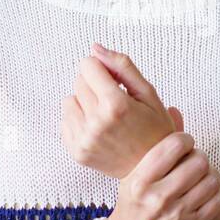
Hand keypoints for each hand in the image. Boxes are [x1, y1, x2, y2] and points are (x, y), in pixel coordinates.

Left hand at [61, 42, 182, 178]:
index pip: (88, 65)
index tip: (115, 82)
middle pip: (78, 81)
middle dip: (94, 85)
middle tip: (113, 101)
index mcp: (116, 105)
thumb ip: (122, 66)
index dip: (103, 69)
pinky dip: (79, 121)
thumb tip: (95, 48)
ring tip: (105, 116)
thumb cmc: (155, 130)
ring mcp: (84, 140)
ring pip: (69, 100)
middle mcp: (96, 123)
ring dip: (84, 103)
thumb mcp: (148, 93)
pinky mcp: (76, 151)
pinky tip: (98, 130)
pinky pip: (65, 121)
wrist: (154, 171)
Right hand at [93, 131, 219, 219]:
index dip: (185, 139)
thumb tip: (175, 111)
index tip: (184, 143)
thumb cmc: (131, 206)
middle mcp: (158, 198)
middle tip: (193, 160)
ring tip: (201, 174)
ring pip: (211, 179)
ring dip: (210, 173)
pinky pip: (218, 199)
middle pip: (198, 161)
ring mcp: (177, 215)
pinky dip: (218, 189)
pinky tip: (208, 188)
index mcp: (140, 181)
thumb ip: (156, 147)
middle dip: (198, 156)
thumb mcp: (133, 176)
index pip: (174, 146)